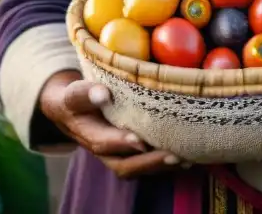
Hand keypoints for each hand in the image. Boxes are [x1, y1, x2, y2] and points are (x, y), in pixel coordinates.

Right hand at [39, 70, 187, 178]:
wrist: (73, 111)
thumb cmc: (77, 98)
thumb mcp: (75, 93)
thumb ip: (85, 93)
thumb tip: (102, 93)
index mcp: (88, 134)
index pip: (103, 143)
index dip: (121, 143)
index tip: (139, 140)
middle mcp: (104, 151)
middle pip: (125, 165)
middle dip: (149, 162)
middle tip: (174, 155)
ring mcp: (117, 155)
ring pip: (138, 168)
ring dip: (161, 166)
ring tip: (186, 158)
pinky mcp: (131, 154)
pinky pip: (147, 163)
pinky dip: (166, 162)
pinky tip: (188, 156)